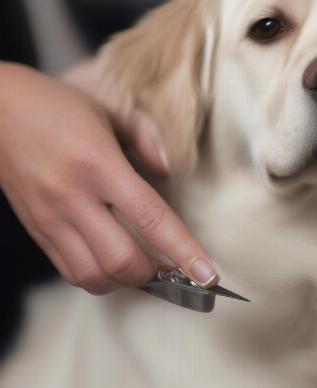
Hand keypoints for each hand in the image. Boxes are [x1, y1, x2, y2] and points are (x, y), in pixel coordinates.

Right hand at [0, 62, 218, 293]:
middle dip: (157, 275)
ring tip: (146, 267)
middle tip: (176, 267)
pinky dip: (98, 277)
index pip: (151, 218)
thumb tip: (167, 172)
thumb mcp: (110, 111)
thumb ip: (147, 140)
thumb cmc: (58, 106)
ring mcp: (51, 218)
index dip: (184, 250)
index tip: (209, 274)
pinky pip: (69, 271)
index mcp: (99, 164)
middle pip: (122, 261)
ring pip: (93, 277)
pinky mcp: (36, 230)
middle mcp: (74, 197)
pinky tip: (113, 262)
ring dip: (126, 281)